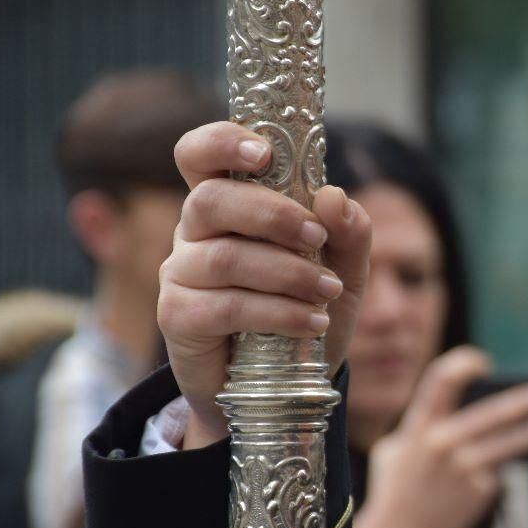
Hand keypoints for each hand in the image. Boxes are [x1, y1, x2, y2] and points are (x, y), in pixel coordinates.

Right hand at [156, 122, 371, 447]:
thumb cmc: (305, 310)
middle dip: (272, 214)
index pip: (199, 155)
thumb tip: (334, 197)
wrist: (282, 385)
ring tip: (328, 292)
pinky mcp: (178, 318)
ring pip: (225, 257)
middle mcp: (194, 232)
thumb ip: (348, 233)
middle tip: (316, 237)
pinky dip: (278, 312)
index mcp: (228, 204)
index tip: (263, 153)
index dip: (221, 142)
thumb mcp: (344, 271)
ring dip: (287, 272)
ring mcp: (180, 274)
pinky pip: (226, 306)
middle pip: (211, 199)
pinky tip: (312, 322)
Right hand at [349, 346, 527, 527]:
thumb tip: (464, 408)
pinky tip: (511, 464)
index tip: (483, 364)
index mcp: (417, 427)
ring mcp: (463, 468)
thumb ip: (423, 427)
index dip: (465, 364)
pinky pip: (499, 469)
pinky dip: (504, 465)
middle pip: (491, 412)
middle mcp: (441, 443)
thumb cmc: (395, 489)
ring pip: (508, 443)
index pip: (442, 379)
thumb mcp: (395, 449)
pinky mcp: (479, 491)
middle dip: (521, 402)